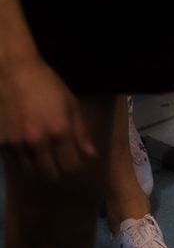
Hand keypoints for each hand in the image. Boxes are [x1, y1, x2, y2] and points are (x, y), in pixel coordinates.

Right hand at [0, 55, 97, 180]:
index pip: (70, 166)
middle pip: (50, 174)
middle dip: (58, 172)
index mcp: (59, 131)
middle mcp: (37, 142)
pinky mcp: (0, 144)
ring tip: (43, 157)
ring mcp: (16, 145)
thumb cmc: (47, 85)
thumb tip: (90, 155)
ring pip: (30, 172)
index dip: (76, 168)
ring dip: (38, 168)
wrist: (14, 73)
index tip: (76, 164)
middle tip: (59, 163)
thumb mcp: (70, 103)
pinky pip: (13, 164)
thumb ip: (80, 131)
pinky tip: (26, 150)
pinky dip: (21, 161)